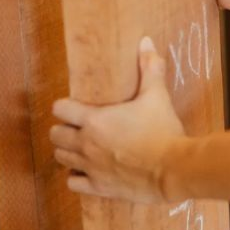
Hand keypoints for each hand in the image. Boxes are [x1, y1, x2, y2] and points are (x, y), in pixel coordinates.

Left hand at [50, 37, 186, 203]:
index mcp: (94, 120)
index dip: (65, 106)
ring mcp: (91, 168)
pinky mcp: (99, 187)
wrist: (174, 169)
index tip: (75, 107)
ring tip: (81, 147)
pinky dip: (76, 177)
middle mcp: (86, 144)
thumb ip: (149, 69)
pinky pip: (73, 184)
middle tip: (77, 127)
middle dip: (63, 129)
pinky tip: (87, 171)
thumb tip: (146, 42)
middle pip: (55, 135)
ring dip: (67, 151)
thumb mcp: (157, 96)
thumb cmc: (163, 131)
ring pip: (61, 158)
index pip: (60, 109)